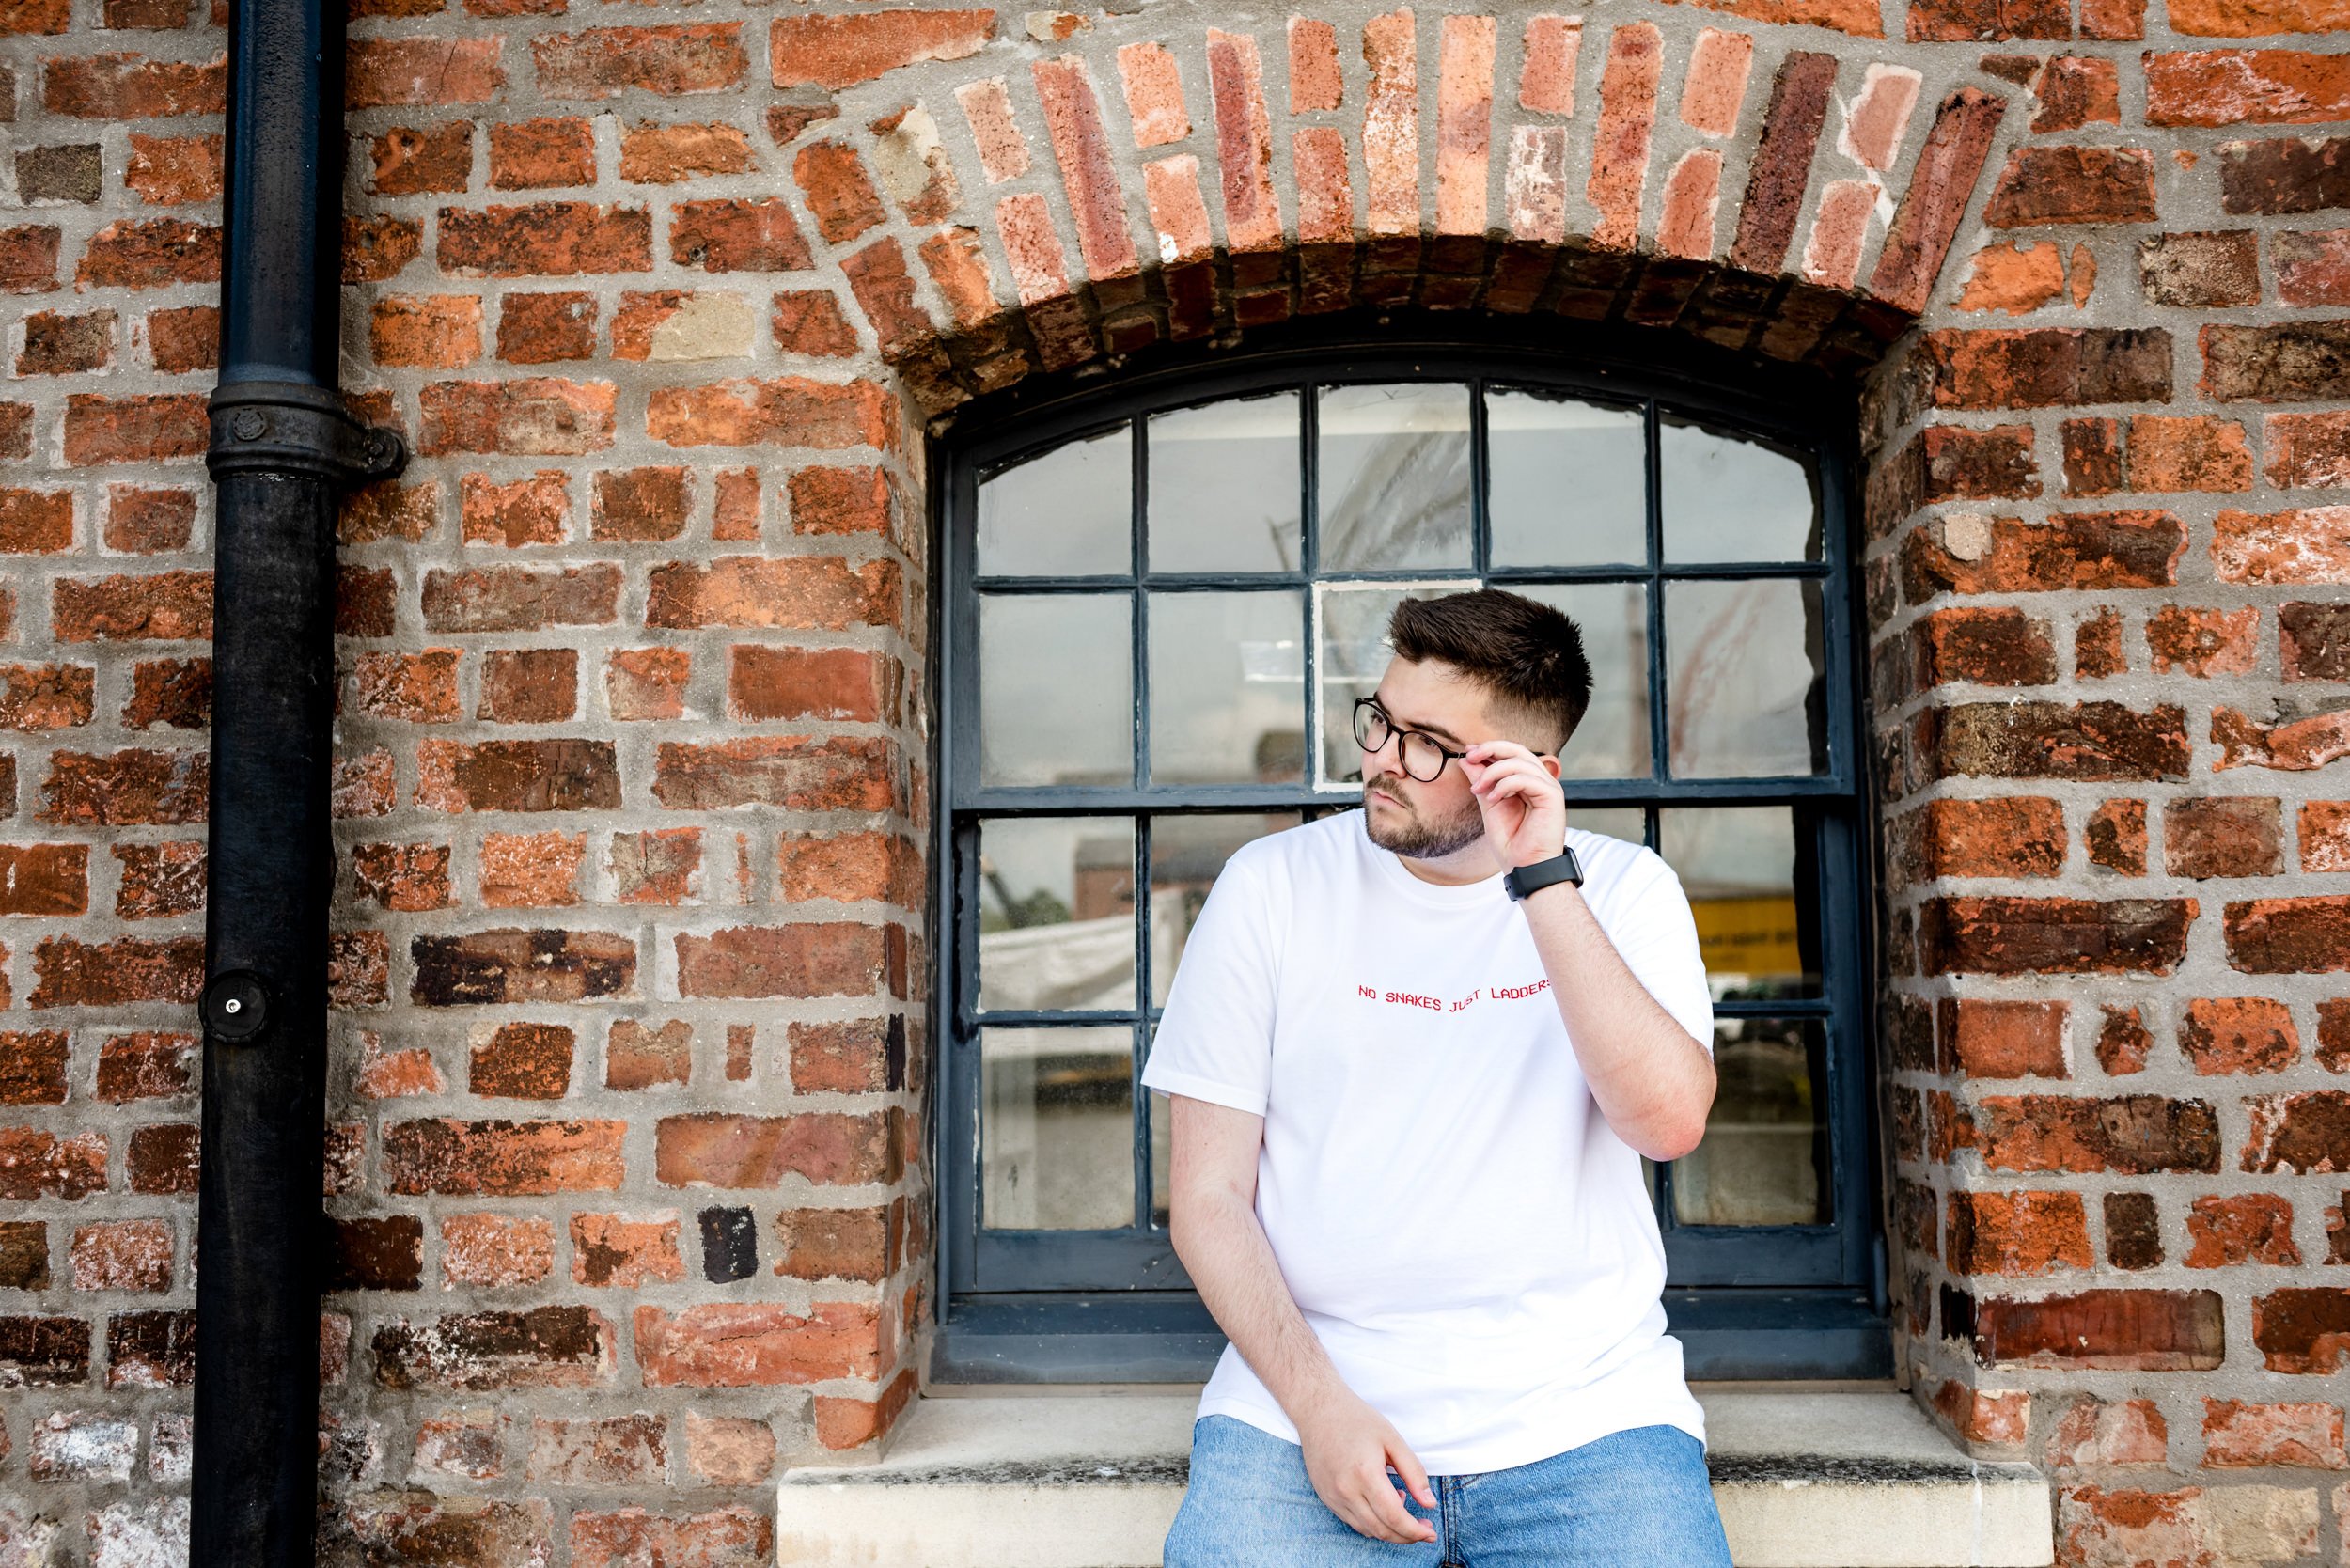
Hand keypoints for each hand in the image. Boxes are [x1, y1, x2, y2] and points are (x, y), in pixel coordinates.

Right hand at [1293, 1388, 1437, 1543]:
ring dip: (1390, 1531)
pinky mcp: (1326, 1498)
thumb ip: (1413, 1472)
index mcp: (1365, 1474)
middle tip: (1424, 1529)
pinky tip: (1382, 1506)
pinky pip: (1353, 1522)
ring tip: (1403, 1509)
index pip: (1394, 1517)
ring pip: (1367, 1530)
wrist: (1319, 1410)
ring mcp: (1333, 1497)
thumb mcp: (1393, 1440)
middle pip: (1382, 1529)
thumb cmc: (1357, 1420)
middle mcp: (1346, 1490)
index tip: (1430, 1533)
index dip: (1415, 1531)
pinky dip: (1373, 1523)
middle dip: (1407, 1536)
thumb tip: (1429, 1503)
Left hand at [1461, 740, 1565, 871]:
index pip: (1511, 754)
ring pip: (1520, 762)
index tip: (1467, 753)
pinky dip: (1505, 784)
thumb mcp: (1489, 805)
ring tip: (1478, 789)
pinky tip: (1493, 797)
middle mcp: (1540, 781)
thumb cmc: (1511, 843)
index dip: (1489, 748)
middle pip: (1517, 750)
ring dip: (1493, 771)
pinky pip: (1526, 778)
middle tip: (1470, 757)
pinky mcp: (1552, 796)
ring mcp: (1548, 787)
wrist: (1524, 867)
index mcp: (1527, 781)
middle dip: (1491, 749)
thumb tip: (1467, 760)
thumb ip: (1481, 782)